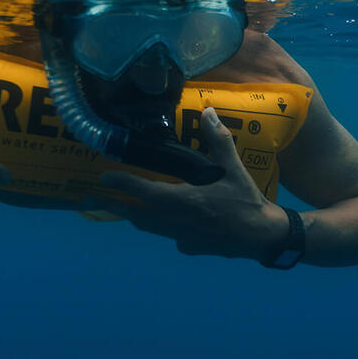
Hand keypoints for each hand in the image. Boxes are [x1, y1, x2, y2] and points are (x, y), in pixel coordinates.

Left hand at [94, 107, 287, 259]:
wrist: (263, 237)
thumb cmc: (247, 201)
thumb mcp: (234, 168)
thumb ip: (218, 140)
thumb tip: (208, 111)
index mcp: (184, 201)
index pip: (143, 191)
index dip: (121, 184)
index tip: (103, 177)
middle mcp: (177, 221)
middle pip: (137, 214)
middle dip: (114, 205)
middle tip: (94, 196)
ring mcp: (182, 237)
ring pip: (149, 227)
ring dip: (134, 215)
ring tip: (118, 206)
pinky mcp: (190, 247)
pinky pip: (168, 236)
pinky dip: (161, 227)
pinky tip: (165, 220)